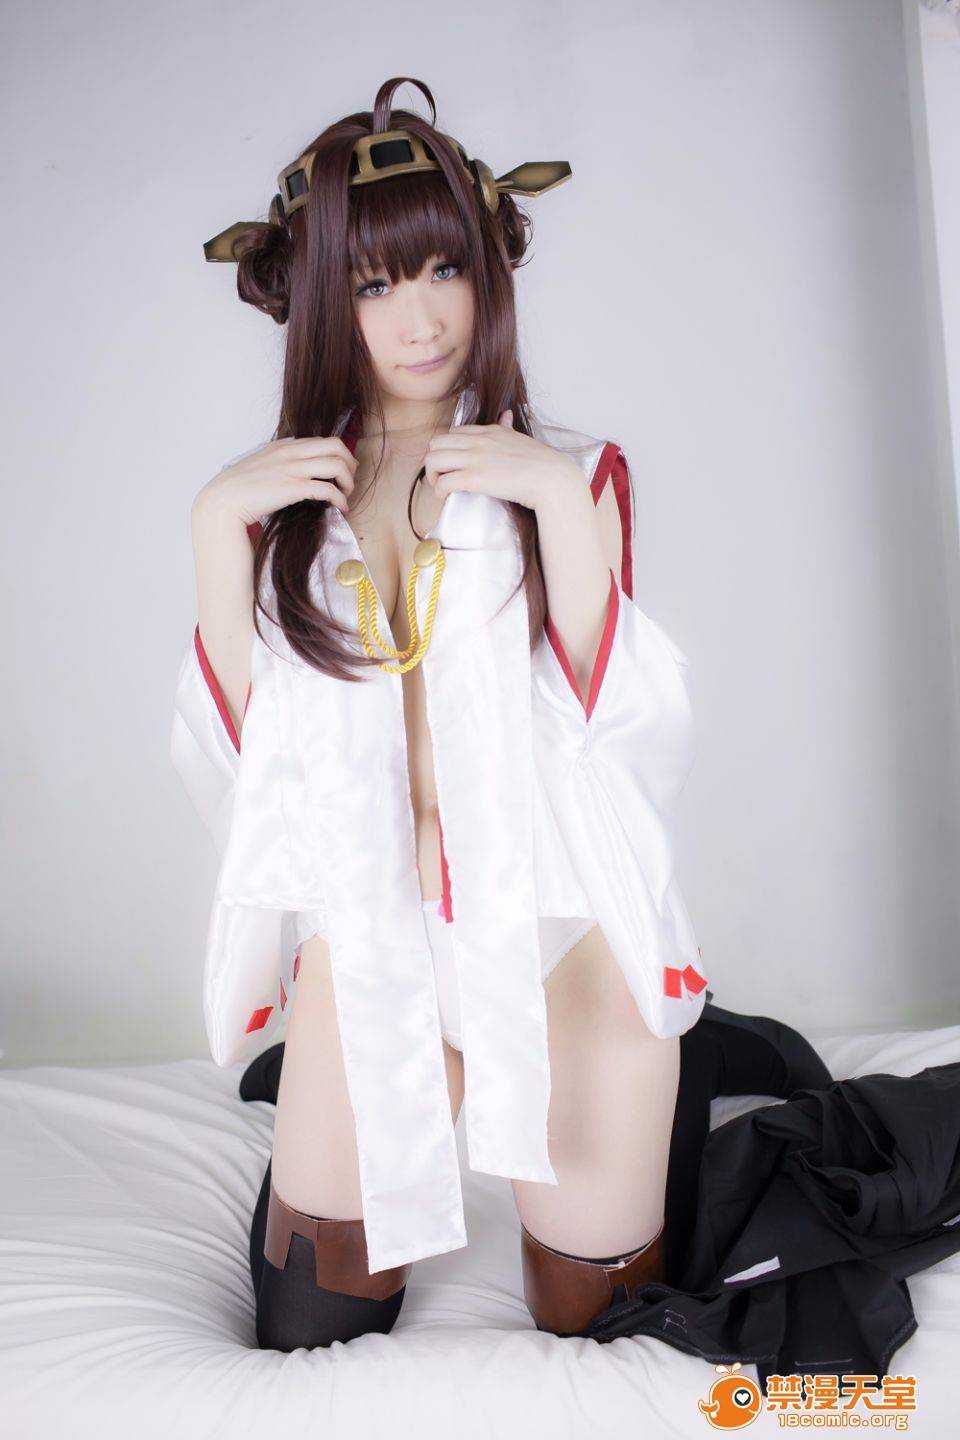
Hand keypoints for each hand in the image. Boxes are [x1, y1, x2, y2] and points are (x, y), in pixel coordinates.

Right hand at [192, 435, 358, 526]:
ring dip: (349, 482)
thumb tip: (292, 473)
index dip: (339, 456)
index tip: (342, 471)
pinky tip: (341, 508)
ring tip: (346, 495)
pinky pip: (329, 489)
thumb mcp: (259, 467)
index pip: (322, 440)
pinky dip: (341, 499)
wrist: (222, 502)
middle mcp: (291, 452)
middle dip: (350, 464)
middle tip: (348, 482)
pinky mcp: (294, 488)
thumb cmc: (237, 490)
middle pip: (337, 446)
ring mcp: (293, 469)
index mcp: (283, 446)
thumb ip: (277, 464)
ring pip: (338, 465)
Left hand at [422, 409, 581, 510]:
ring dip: (432, 476)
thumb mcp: (520, 438)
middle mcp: (478, 441)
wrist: (552, 478)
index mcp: (489, 431)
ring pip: (433, 460)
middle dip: (434, 461)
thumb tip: (506, 415)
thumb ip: (507, 428)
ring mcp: (475, 458)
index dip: (448, 450)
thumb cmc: (541, 463)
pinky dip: (440, 492)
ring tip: (442, 489)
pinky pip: (443, 482)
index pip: (453, 432)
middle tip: (442, 477)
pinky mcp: (474, 478)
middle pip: (436, 443)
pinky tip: (447, 498)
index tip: (453, 465)